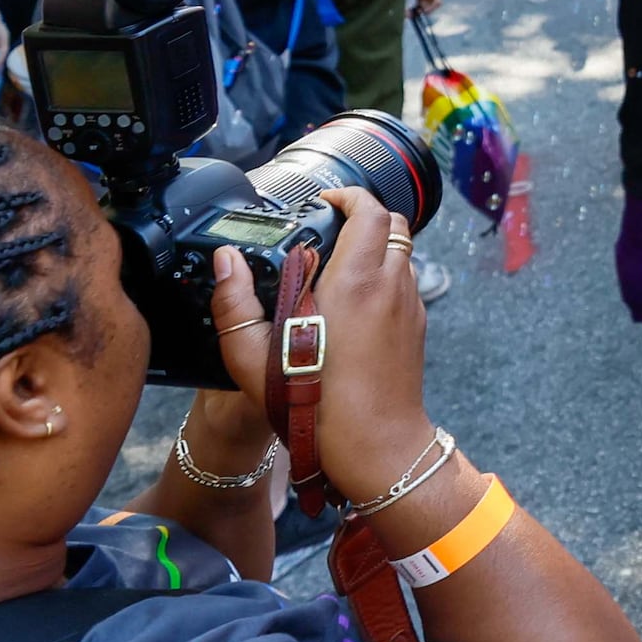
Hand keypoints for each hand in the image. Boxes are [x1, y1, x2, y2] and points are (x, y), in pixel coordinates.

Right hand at [209, 188, 435, 502]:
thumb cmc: (313, 406)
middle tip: (331, 224)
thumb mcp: (254, 357)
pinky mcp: (417, 327)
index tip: (325, 201)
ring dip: (376, 245)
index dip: (349, 196)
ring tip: (337, 262)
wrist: (376, 446)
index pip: (371, 211)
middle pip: (394, 224)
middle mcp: (391, 285)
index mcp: (356, 281)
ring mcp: (410, 306)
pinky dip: (385, 275)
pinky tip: (353, 301)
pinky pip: (406, 283)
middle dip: (365, 215)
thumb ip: (234, 303)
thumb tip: (224, 261)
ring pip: (403, 253)